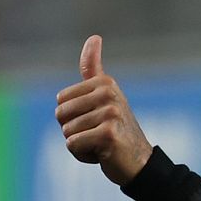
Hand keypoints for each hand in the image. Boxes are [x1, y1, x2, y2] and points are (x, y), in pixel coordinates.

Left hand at [55, 35, 152, 185]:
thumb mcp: (105, 96)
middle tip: (97, 136)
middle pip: (60, 115)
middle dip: (73, 131)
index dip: (72, 118)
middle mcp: (109, 94)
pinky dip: (83, 156)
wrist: (140, 163)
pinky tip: (102, 155)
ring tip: (101, 145)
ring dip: (80, 145)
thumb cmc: (117, 131)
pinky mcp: (108, 134)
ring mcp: (110, 113)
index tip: (95, 122)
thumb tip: (94, 37)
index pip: (61, 101)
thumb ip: (94, 69)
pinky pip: (73, 145)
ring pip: (67, 132)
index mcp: (105, 82)